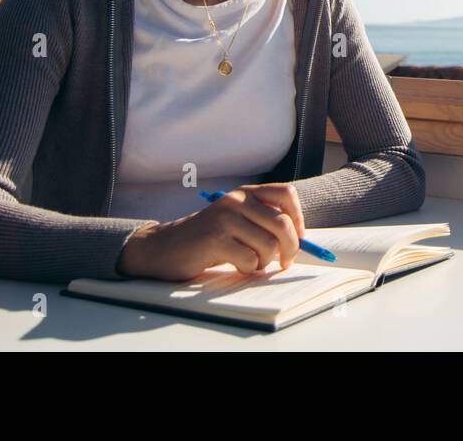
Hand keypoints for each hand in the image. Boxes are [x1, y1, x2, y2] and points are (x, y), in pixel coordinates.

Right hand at [115, 183, 305, 281]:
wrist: (163, 248)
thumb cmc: (207, 239)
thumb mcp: (236, 222)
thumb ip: (263, 223)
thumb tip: (299, 240)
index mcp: (245, 193)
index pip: (286, 194)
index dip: (298, 217)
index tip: (298, 236)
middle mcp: (236, 200)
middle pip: (283, 224)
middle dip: (291, 248)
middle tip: (285, 262)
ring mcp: (224, 218)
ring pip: (268, 245)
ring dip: (265, 262)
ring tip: (251, 263)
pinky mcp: (214, 238)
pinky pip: (249, 259)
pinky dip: (248, 268)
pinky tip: (235, 265)